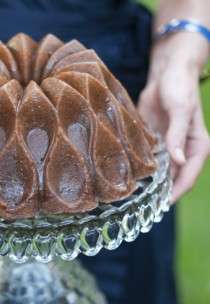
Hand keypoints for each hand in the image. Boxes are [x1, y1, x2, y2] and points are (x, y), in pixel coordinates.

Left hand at [138, 32, 209, 202]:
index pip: (187, 178)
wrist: (166, 74)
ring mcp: (168, 150)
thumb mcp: (181, 110)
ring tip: (131, 200)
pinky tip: (127, 180)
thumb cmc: (180, 88)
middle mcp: (183, 152)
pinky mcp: (155, 144)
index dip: (174, 193)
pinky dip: (141, 172)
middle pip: (172, 181)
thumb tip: (179, 161)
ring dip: (149, 186)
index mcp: (197, 147)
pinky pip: (148, 163)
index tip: (159, 207)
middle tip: (141, 209)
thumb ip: (178, 135)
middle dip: (159, 194)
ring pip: (159, 175)